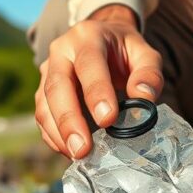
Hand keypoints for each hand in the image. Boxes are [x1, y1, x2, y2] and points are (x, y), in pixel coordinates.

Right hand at [36, 4, 163, 157]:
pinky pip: (42, 116)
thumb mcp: (144, 52)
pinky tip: (68, 152)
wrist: (104, 38)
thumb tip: (144, 97)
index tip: (108, 120)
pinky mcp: (43, 91)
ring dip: (58, 132)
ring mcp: (48, 71)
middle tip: (82, 148)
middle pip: (57, 86)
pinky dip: (53, 136)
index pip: (89, 64)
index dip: (96, 92)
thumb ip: (149, 72)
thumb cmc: (125, 50)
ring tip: (76, 155)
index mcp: (88, 37)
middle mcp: (61, 52)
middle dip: (69, 120)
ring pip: (44, 103)